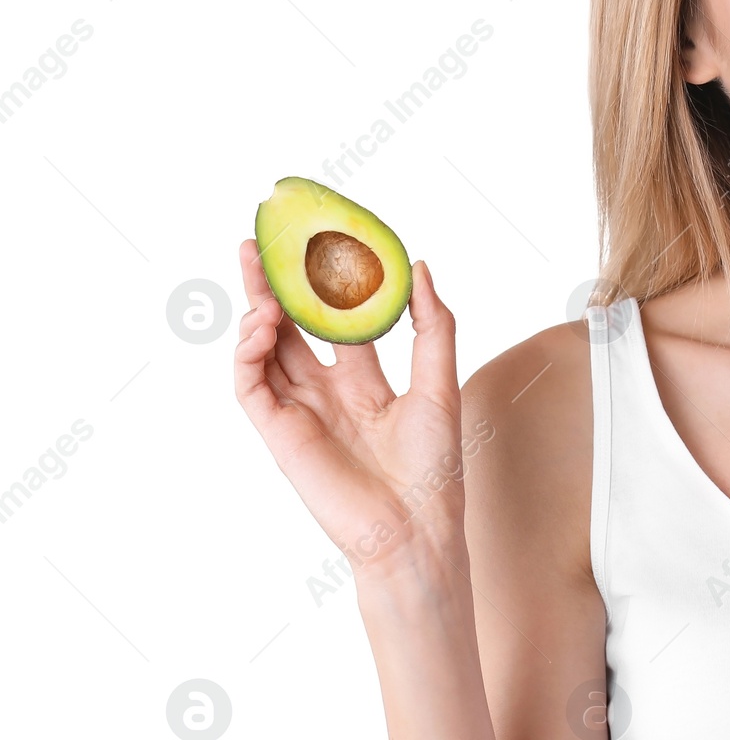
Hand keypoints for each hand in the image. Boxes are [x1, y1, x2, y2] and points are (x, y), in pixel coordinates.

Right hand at [233, 239, 467, 582]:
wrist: (417, 529)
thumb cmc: (434, 466)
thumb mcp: (439, 382)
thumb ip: (431, 325)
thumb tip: (419, 266)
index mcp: (362, 381)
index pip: (332, 320)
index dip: (320, 284)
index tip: (313, 244)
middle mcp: (326, 393)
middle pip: (288, 328)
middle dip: (270, 287)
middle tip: (255, 244)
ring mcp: (300, 412)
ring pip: (262, 351)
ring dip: (256, 315)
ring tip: (264, 287)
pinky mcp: (280, 435)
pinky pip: (250, 386)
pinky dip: (247, 353)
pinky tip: (261, 326)